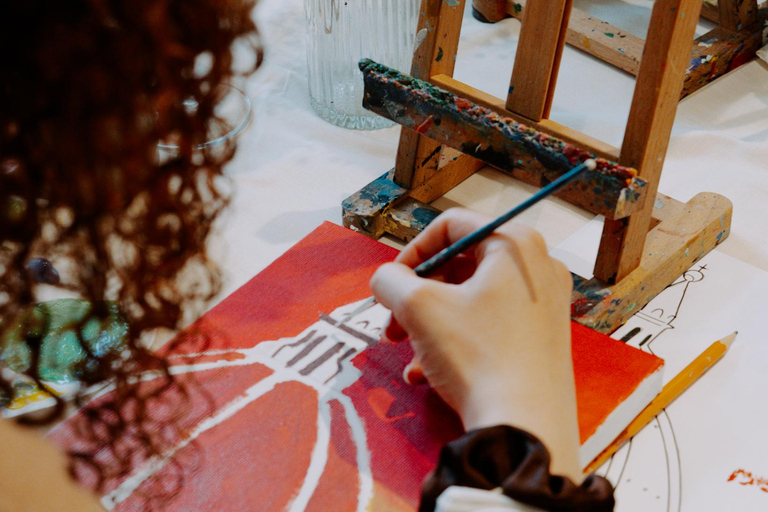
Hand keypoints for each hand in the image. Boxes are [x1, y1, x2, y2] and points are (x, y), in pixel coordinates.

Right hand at [370, 208, 580, 479]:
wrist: (525, 427)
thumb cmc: (476, 354)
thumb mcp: (419, 308)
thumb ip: (390, 280)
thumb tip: (385, 279)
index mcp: (516, 244)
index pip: (451, 226)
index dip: (411, 252)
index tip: (391, 284)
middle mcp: (539, 267)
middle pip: (461, 265)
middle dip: (418, 296)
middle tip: (392, 323)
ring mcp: (546, 305)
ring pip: (471, 301)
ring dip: (430, 324)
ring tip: (406, 356)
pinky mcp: (544, 339)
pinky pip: (490, 326)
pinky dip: (455, 342)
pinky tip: (427, 374)